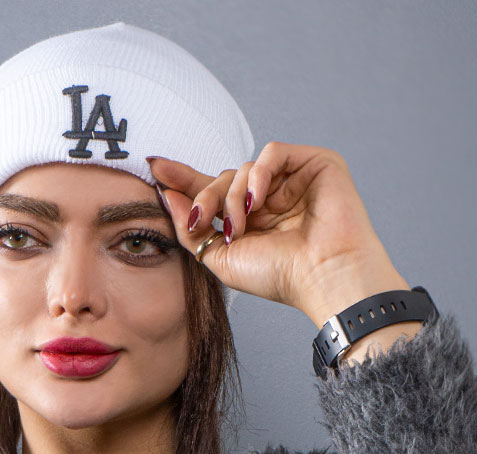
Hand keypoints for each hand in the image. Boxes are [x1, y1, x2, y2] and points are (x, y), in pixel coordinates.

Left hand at [149, 142, 409, 324]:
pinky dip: (258, 174)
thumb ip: (191, 231)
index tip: (156, 168)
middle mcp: (270, 199)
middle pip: (223, 178)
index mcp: (251, 220)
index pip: (213, 191)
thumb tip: (167, 196)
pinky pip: (271, 153)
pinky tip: (257, 201)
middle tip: (201, 220)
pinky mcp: (314, 164)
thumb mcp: (220, 260)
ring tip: (240, 226)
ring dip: (232, 196)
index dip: (185, 179)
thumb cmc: (279, 276)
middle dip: (205, 196)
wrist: (321, 277)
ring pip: (243, 168)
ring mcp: (292, 181)